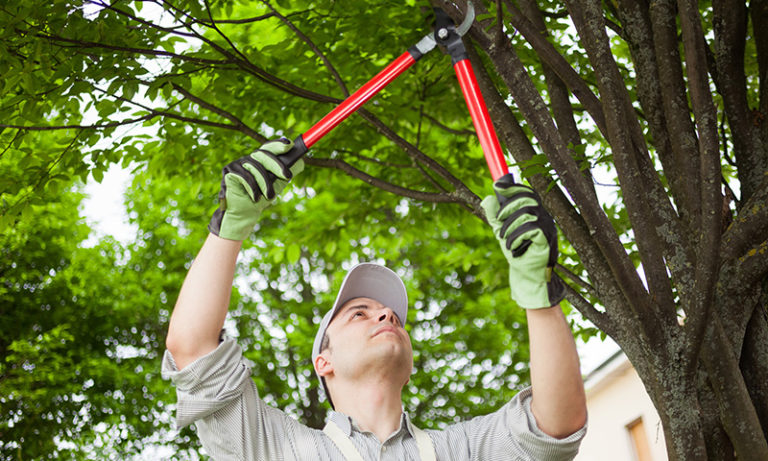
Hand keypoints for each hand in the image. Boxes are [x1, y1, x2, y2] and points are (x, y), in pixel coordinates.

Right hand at [208, 138, 303, 240]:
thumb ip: (286, 173)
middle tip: (288, 176)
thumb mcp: (277, 184)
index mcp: (260, 160)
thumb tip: (300, 162)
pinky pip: (244, 175)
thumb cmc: (261, 198)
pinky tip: (255, 197)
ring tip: (269, 197)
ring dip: (264, 183)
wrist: (244, 214)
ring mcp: (238, 163)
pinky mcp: (229, 171)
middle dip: (277, 165)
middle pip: (263, 154)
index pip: (269, 148)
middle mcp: (248, 158)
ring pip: (255, 166)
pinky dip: (252, 188)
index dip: (278, 144)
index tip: (289, 144)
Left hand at [480, 174, 564, 307]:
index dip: (513, 187)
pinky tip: (513, 247)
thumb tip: (487, 198)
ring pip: (526, 213)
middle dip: (508, 207)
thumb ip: (495, 216)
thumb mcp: (501, 231)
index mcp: (534, 213)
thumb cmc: (516, 252)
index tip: (497, 186)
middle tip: (498, 221)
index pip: (527, 192)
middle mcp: (544, 217)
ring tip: (504, 239)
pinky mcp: (547, 239)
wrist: (526, 275)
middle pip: (527, 198)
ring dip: (509, 226)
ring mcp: (548, 227)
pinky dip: (516, 237)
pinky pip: (530, 229)